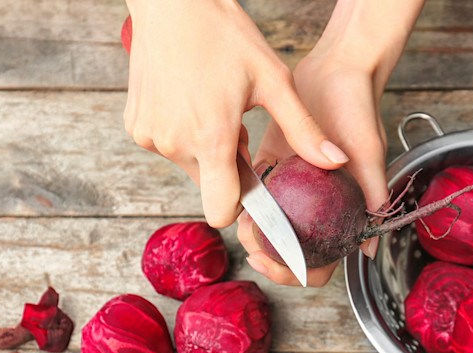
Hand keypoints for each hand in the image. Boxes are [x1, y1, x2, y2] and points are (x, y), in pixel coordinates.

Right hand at [123, 0, 348, 227]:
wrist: (172, 1)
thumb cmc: (225, 35)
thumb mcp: (274, 81)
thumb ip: (304, 130)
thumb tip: (337, 163)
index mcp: (210, 140)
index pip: (221, 211)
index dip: (241, 204)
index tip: (251, 181)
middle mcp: (174, 144)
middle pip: (209, 185)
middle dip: (227, 165)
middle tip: (236, 124)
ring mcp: (150, 136)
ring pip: (189, 165)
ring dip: (206, 148)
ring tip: (214, 107)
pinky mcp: (135, 126)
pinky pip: (167, 146)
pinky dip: (183, 133)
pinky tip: (191, 101)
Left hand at [237, 53, 389, 286]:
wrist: (338, 68)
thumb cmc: (358, 109)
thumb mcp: (368, 154)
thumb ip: (372, 197)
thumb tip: (370, 251)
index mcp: (343, 213)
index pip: (322, 263)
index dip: (295, 272)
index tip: (272, 260)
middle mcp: (319, 207)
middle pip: (291, 253)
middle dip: (268, 256)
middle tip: (251, 244)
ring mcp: (297, 190)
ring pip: (272, 228)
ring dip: (254, 233)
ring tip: (242, 222)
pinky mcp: (276, 167)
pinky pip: (259, 194)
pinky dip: (247, 201)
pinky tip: (237, 195)